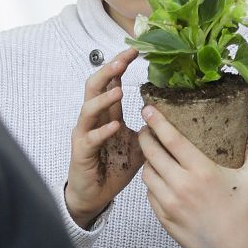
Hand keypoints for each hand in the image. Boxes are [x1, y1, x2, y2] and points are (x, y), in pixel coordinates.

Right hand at [63, 49, 142, 228]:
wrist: (95, 195)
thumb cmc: (113, 167)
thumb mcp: (137, 145)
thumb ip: (147, 129)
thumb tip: (166, 116)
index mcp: (106, 114)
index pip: (111, 83)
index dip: (120, 67)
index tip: (135, 52)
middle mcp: (93, 119)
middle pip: (94, 87)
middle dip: (108, 72)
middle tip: (122, 61)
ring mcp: (84, 134)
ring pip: (88, 109)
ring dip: (104, 99)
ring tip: (118, 91)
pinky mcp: (81, 151)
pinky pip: (90, 138)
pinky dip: (102, 131)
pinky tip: (114, 126)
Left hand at [136, 106, 247, 247]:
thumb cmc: (244, 213)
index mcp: (202, 172)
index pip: (172, 140)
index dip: (158, 122)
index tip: (148, 109)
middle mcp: (182, 186)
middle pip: (152, 153)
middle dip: (145, 137)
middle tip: (147, 129)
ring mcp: (169, 203)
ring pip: (147, 173)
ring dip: (148, 160)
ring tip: (154, 154)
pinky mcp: (163, 217)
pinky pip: (149, 193)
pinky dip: (151, 182)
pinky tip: (159, 177)